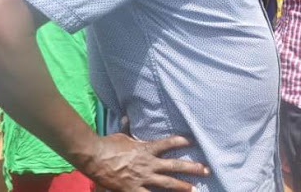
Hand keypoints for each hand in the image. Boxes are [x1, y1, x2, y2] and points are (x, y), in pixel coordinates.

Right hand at [82, 133, 208, 191]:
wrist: (94, 157)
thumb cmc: (107, 145)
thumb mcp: (120, 135)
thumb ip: (126, 128)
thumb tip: (126, 116)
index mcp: (147, 149)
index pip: (169, 143)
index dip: (182, 141)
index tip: (192, 141)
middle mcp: (149, 164)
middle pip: (175, 166)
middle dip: (192, 168)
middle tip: (206, 170)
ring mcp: (142, 178)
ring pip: (167, 183)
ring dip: (182, 186)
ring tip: (195, 189)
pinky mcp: (133, 190)